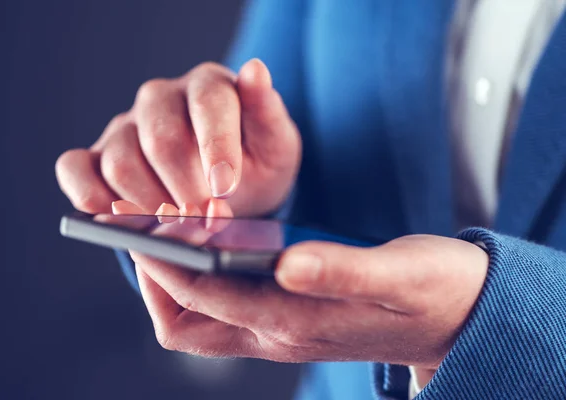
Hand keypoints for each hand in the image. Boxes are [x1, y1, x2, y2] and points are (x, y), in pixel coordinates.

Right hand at [55, 59, 300, 216]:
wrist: (229, 190)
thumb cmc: (255, 164)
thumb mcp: (275, 144)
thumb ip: (266, 114)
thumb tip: (255, 70)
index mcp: (208, 85)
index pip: (207, 102)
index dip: (215, 147)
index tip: (225, 189)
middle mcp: (161, 100)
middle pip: (161, 140)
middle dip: (186, 189)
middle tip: (206, 222)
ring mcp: (125, 127)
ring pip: (120, 162)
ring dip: (150, 205)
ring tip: (179, 229)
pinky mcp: (96, 156)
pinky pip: (75, 169)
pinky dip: (91, 197)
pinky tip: (122, 220)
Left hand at [113, 201, 488, 380]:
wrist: (458, 316)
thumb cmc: (433, 290)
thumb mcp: (399, 272)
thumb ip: (342, 270)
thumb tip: (284, 262)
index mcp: (297, 321)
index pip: (204, 298)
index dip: (165, 262)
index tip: (140, 223)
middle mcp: (278, 334)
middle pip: (186, 325)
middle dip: (153, 278)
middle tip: (142, 228)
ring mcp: (280, 332)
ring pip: (199, 322)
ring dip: (172, 282)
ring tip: (163, 232)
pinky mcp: (288, 319)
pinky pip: (221, 309)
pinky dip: (199, 281)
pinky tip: (204, 243)